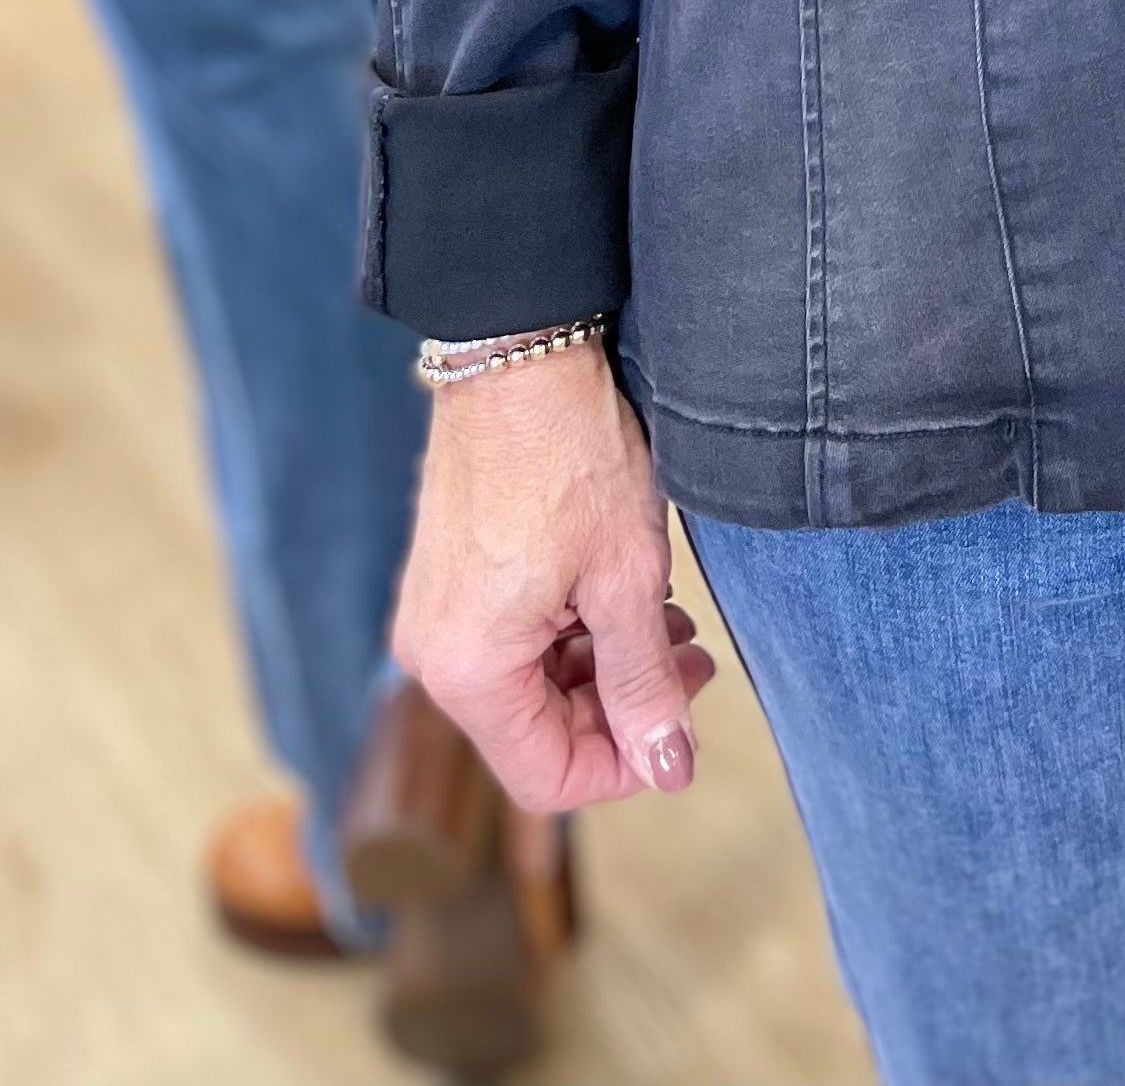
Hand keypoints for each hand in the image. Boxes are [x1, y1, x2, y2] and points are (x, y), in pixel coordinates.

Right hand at [393, 341, 717, 814]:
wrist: (517, 348)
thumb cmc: (571, 452)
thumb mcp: (628, 577)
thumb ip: (645, 684)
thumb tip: (669, 769)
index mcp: (469, 668)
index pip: (547, 775)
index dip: (624, 767)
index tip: (682, 729)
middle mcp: (433, 654)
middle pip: (536, 730)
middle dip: (620, 709)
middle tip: (691, 659)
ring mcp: (434, 614)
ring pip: (527, 685)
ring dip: (601, 667)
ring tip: (667, 620)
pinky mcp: (445, 578)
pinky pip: (508, 640)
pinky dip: (568, 632)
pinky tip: (619, 594)